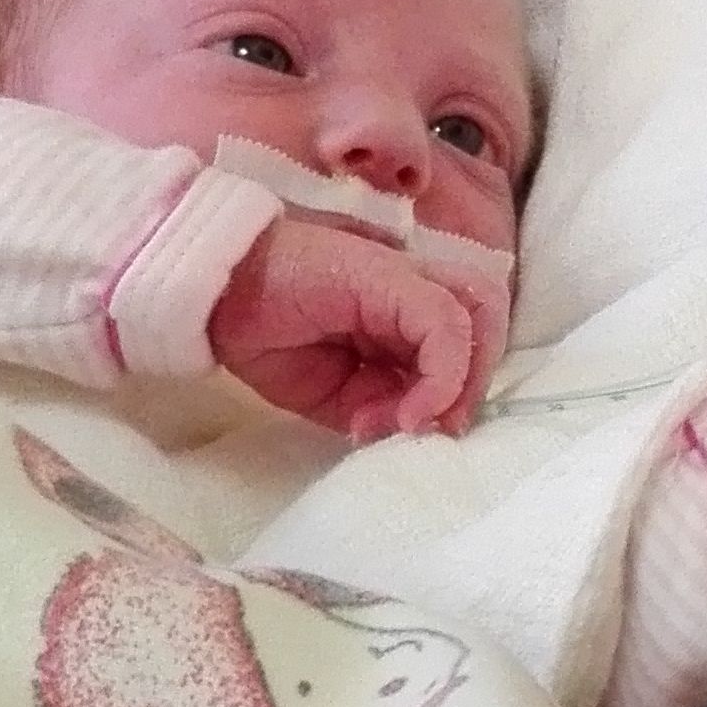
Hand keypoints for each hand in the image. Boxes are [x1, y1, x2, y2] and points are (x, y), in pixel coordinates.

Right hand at [209, 218, 507, 442]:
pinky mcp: (395, 277)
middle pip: (488, 322)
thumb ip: (383, 407)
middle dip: (471, 386)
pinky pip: (446, 326)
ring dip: (465, 379)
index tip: (415, 430)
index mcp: (403, 313)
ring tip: (420, 418)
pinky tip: (406, 412)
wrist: (217, 295)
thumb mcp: (336, 394)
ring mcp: (407, 277)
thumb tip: (420, 425)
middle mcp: (414, 289)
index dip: (461, 391)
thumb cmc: (268, 336)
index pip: (467, 342)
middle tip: (429, 427)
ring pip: (483, 312)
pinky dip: (440, 378)